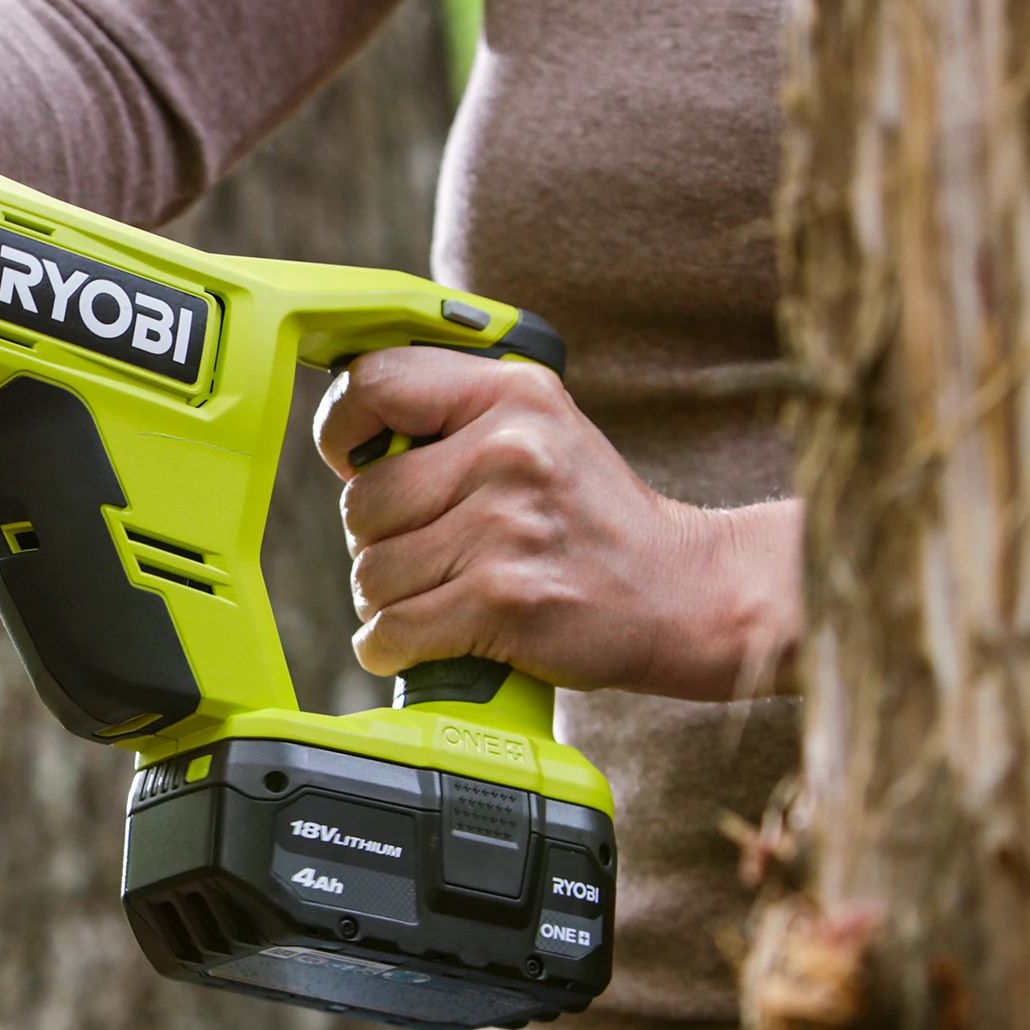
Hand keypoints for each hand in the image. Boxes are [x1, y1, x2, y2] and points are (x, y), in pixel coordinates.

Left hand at [312, 347, 801, 700]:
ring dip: (387, 598)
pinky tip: (418, 640)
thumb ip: (453, 417)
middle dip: (376, 539)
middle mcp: (509, 452)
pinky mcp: (506, 601)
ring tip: (439, 593)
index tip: (354, 461)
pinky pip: (394, 629)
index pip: (373, 383)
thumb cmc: (592, 517)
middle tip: (426, 551)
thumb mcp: (540, 428)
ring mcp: (507, 528)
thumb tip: (348, 441)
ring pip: (371, 573)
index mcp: (512, 395)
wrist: (687, 593)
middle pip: (362, 501)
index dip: (342, 429)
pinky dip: (390, 646)